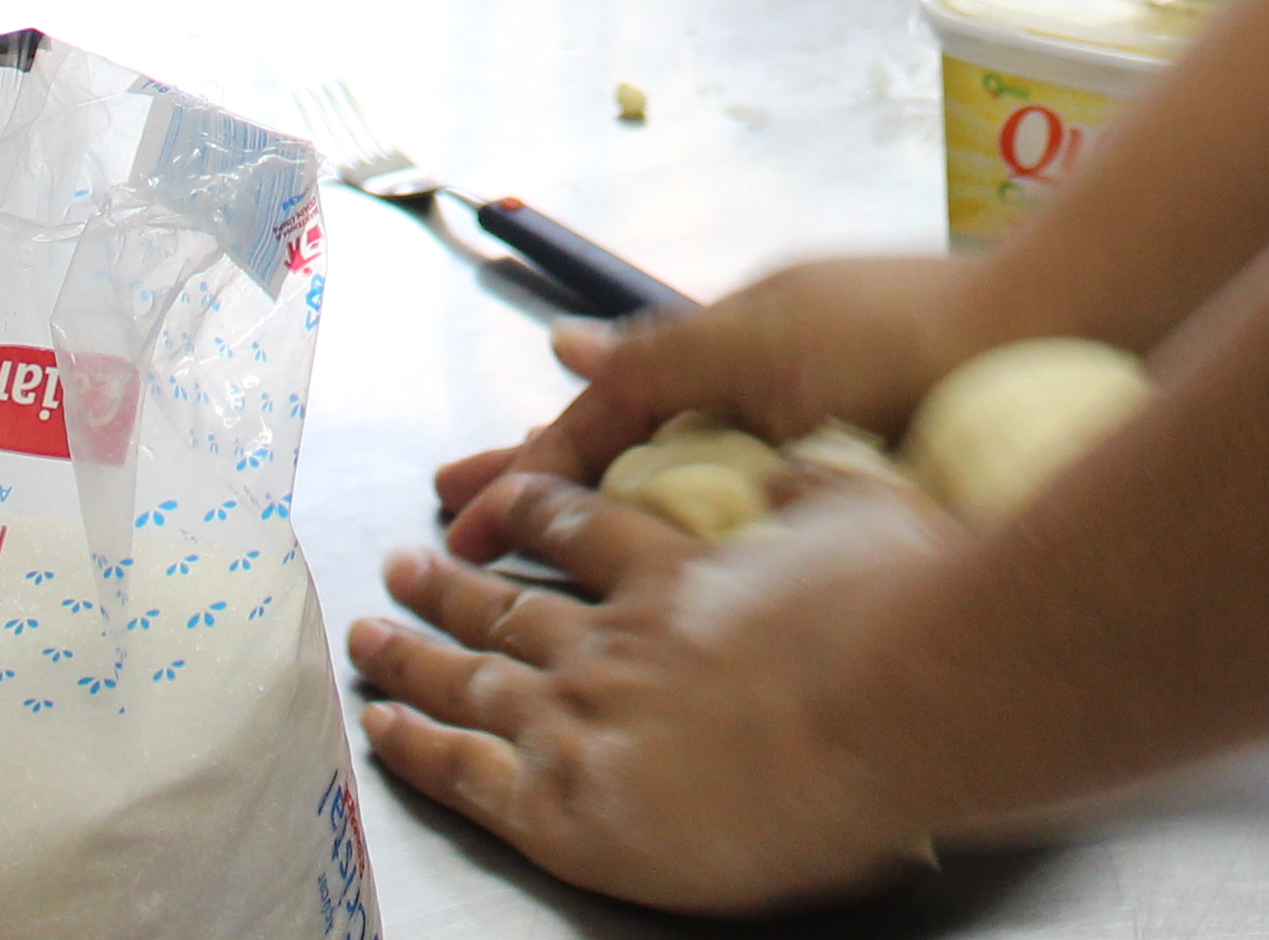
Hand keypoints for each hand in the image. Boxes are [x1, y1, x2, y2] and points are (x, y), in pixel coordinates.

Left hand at [357, 480, 951, 911]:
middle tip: (404, 564)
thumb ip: (816, 488)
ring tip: (370, 633)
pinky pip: (464, 769)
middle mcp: (611, 637)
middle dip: (447, 583)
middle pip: (505, 603)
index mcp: (675, 573)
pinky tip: (379, 726)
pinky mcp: (566, 802)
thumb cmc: (898, 612)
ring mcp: (580, 715)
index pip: (579, 528)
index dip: (531, 510)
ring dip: (410, 652)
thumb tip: (796, 466)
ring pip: (468, 677)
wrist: (888, 701)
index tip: (498, 498)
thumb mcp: (868, 511)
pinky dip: (414, 743)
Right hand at [432, 259, 999, 539]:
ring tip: (512, 563)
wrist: (1043, 350)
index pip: (607, 422)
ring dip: (596, 530)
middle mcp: (760, 416)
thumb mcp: (763, 337)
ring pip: (677, 509)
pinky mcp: (854, 517)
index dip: (529, 467)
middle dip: (538, 493)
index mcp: (737, 363)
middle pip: (628, 463)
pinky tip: (647, 593)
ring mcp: (806, 466)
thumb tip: (572, 355)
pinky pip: (749, 546)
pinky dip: (686, 562)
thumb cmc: (904, 335)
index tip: (460, 505)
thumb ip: (665, 360)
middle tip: (454, 531)